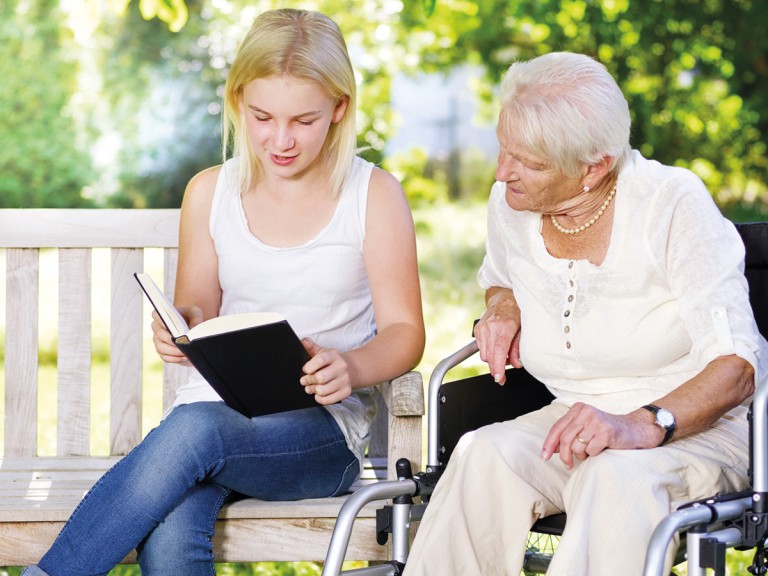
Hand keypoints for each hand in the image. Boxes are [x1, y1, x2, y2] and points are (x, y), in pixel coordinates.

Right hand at [151, 306, 202, 365]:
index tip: (172, 326)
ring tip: (185, 352)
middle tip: (183, 342)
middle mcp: (157, 329)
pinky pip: (166, 357)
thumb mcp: (195, 315)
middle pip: (160, 334)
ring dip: (174, 351)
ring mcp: (158, 341)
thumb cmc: (192, 319)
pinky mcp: (163, 353)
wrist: (193, 333)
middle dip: (172, 340)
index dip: (162, 320)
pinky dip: (175, 358)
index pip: (156, 315)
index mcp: (163, 317)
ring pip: (161, 348)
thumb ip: (195, 318)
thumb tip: (194, 328)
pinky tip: (185, 357)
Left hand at [300, 338, 352, 404]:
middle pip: (320, 378)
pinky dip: (319, 399)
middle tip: (305, 380)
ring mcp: (345, 380)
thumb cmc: (332, 361)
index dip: (309, 367)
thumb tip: (303, 341)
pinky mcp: (346, 392)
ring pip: (322, 391)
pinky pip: (328, 400)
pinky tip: (318, 394)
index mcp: (334, 355)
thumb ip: (310, 346)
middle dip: (308, 380)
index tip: (305, 369)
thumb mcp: (322, 351)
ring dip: (313, 390)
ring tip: (311, 387)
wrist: (352, 369)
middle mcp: (341, 367)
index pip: (320, 360)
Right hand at [474, 288, 522, 384]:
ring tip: (502, 355)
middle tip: (502, 375)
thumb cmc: (516, 313)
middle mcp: (491, 327)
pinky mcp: (477, 329)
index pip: (499, 352)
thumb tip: (515, 364)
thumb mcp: (523, 330)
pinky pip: (481, 348)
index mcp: (505, 327)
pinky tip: (495, 347)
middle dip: (495, 368)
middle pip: (489, 356)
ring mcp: (482, 328)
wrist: (504, 299)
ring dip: (492, 360)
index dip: (498, 367)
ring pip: (484, 354)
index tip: (499, 378)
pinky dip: (488, 352)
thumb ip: (518, 348)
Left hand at [541, 402, 659, 468]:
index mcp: (578, 409)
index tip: (544, 456)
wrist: (635, 430)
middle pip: (565, 439)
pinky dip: (593, 454)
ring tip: (590, 452)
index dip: (549, 443)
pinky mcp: (606, 432)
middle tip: (567, 465)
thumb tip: (551, 449)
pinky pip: (590, 451)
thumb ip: (569, 435)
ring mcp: (596, 421)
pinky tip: (600, 449)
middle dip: (564, 456)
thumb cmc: (607, 432)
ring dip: (581, 455)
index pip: (557, 428)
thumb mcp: (585, 428)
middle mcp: (586, 412)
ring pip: (577, 447)